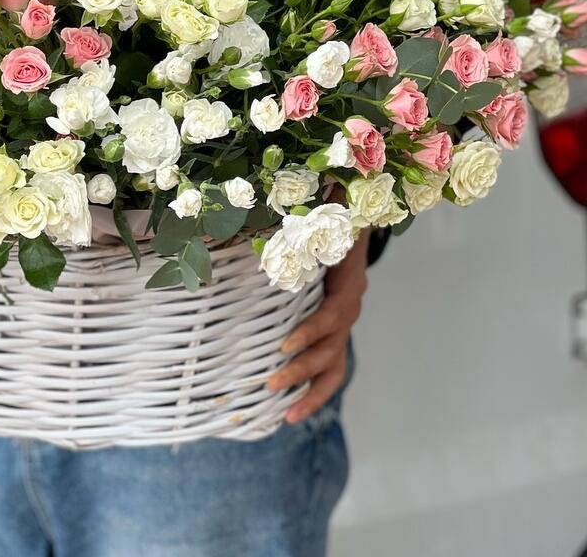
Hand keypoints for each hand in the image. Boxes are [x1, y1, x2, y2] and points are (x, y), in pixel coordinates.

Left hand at [267, 229, 368, 422]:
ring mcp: (342, 328)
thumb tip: (296, 204)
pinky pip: (329, 372)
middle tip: (272, 383)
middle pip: (331, 348)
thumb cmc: (328, 224)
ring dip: (310, 392)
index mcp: (347, 284)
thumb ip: (309, 223)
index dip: (312, 331)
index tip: (285, 345)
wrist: (348, 227)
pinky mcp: (333, 338)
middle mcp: (348, 310)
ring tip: (286, 414)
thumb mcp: (320, 221)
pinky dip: (312, 394)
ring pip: (333, 368)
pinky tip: (289, 414)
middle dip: (302, 368)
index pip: (332, 315)